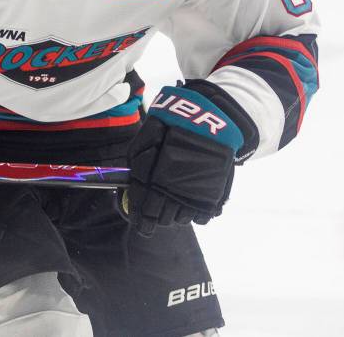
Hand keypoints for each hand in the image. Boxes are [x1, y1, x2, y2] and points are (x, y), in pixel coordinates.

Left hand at [121, 84, 242, 236]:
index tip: (139, 223)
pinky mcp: (213, 195)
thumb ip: (136, 166)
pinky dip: (194, 215)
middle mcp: (174, 190)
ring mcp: (194, 194)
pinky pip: (200, 218)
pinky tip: (190, 205)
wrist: (208, 120)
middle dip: (155, 218)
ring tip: (173, 206)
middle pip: (161, 217)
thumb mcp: (145, 141)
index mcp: (155, 178)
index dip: (140, 218)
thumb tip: (130, 189)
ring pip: (180, 219)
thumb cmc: (171, 127)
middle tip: (154, 216)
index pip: (143, 207)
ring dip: (174, 216)